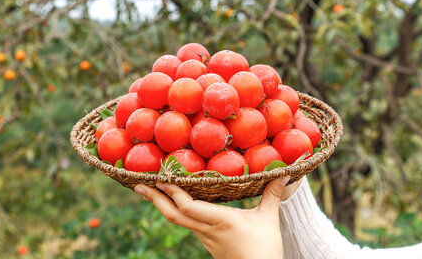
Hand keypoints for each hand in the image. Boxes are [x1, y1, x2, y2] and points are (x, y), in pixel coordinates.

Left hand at [134, 177, 301, 258]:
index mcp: (219, 221)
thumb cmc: (264, 249)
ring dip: (161, 204)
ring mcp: (204, 237)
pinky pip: (186, 223)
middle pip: (174, 214)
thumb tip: (282, 173)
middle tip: (138, 184)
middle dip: (155, 198)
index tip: (159, 178)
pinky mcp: (207, 241)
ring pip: (177, 219)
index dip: (172, 192)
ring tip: (149, 190)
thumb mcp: (268, 219)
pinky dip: (175, 210)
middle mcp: (207, 229)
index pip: (188, 206)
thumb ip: (271, 195)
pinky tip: (172, 203)